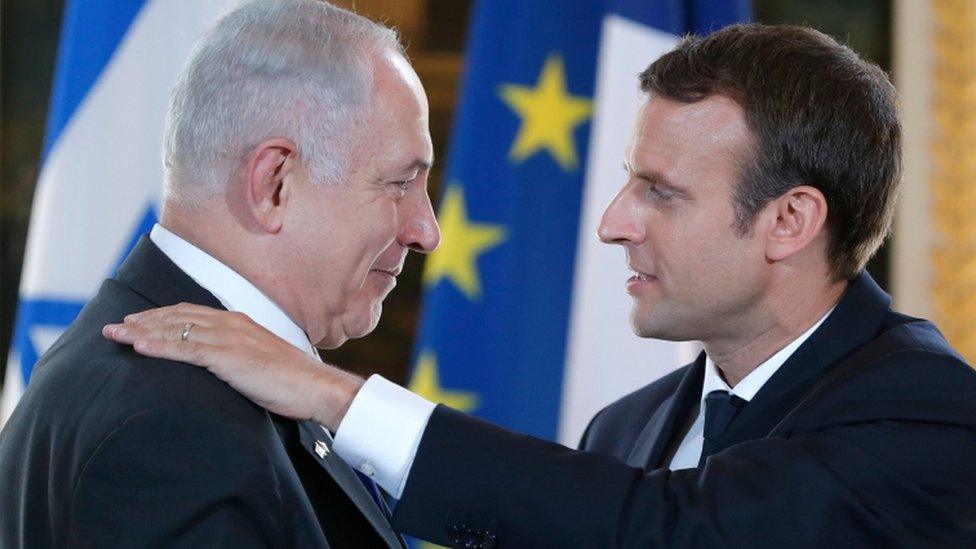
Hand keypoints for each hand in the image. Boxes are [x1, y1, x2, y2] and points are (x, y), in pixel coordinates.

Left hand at [102, 303, 362, 430]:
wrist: (314, 386)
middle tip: (114, 326)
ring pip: (176, 330)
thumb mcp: (260, 361)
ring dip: (142, 331)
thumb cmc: (292, 380)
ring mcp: (229, 338)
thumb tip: (222, 365)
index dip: (162, 316)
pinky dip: (159, 346)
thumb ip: (238, 356)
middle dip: (143, 320)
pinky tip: (139, 347)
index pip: (192, 313)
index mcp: (239, 323)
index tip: (138, 321)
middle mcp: (231, 324)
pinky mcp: (228, 357)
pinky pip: (186, 349)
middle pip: (178, 317)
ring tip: (116, 334)